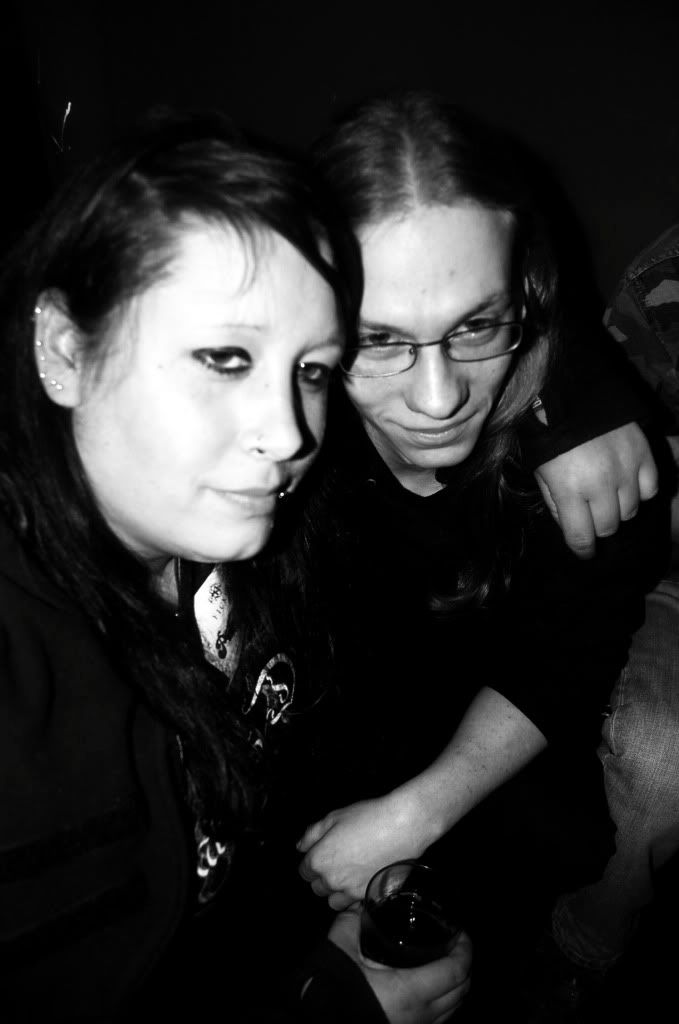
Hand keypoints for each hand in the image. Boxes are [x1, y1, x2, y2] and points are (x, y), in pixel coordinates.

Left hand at [297, 793, 429, 909]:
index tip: (322, 854)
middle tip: (338, 861)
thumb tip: (301, 847)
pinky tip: (364, 880)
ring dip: (338, 891)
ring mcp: (352, 891)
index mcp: (320, 860)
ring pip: (334, 901)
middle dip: (324, 877)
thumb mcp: (334, 817)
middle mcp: (333, 881)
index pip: (304, 871)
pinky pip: (355, 904)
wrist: (402, 826)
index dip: (312, 862)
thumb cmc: (368, 817)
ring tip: (350, 875)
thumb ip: (312, 834)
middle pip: (318, 888)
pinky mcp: (371, 897)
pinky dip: (356, 896)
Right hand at [328, 905, 471, 1023]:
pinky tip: (431, 987)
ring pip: (453, 1008)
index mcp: (410, 991)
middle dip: (464, 965)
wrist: (318, 1019)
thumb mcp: (342, 946)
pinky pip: (439, 1020)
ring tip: (446, 963)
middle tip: (455, 943)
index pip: (456, 971)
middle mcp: (421, 1015)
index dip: (465, 950)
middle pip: (462, 991)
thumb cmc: (333, 987)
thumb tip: (361, 902)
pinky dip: (444, 1002)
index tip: (461, 932)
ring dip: (456, 985)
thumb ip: (352, 919)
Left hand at [534, 422, 657, 558]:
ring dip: (617, 508)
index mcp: (569, 490)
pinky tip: (626, 482)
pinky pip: (649, 489)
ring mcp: (625, 470)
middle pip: (608, 527)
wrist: (573, 398)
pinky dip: (639, 490)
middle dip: (597, 525)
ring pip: (630, 511)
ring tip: (606, 494)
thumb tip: (571, 525)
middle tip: (591, 514)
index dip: (582, 550)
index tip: (584, 551)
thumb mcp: (541, 473)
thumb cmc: (550, 437)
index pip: (582, 537)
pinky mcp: (643, 455)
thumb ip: (555, 503)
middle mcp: (600, 484)